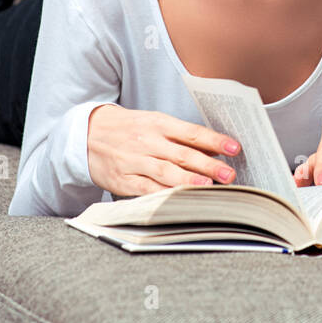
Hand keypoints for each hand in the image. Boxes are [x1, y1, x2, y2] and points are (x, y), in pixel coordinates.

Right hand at [86, 104, 240, 196]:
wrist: (86, 134)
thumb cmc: (129, 129)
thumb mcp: (154, 123)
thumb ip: (182, 137)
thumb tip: (215, 149)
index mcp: (158, 123)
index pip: (192, 132)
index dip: (215, 141)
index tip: (235, 148)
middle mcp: (147, 141)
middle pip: (182, 154)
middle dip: (208, 165)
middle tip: (230, 174)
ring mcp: (134, 161)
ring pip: (165, 172)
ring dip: (188, 181)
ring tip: (208, 187)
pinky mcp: (123, 180)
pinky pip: (146, 189)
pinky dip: (162, 195)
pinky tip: (178, 199)